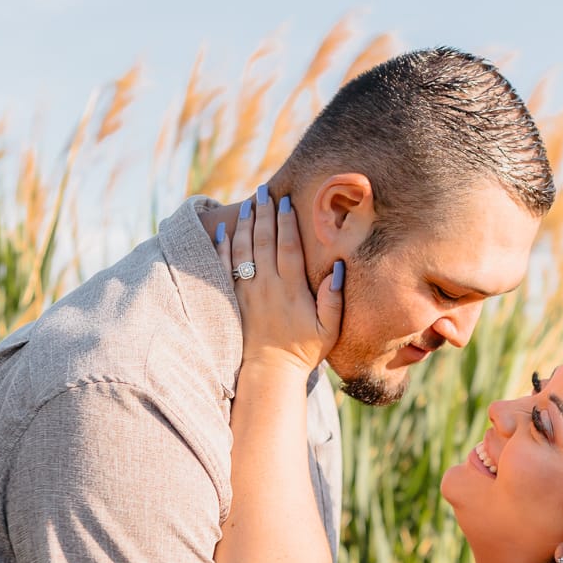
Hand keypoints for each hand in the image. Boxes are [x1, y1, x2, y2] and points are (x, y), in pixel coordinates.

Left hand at [219, 187, 341, 371]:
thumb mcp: (329, 330)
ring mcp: (247, 291)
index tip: (286, 202)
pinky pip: (225, 266)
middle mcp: (267, 285)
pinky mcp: (234, 298)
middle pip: (264, 241)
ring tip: (250, 204)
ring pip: (243, 249)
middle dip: (265, 213)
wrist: (270, 371)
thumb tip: (338, 269)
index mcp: (291, 289)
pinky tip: (224, 229)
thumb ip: (334, 300)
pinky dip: (223, 245)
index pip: (288, 247)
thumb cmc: (304, 350)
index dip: (287, 222)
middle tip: (265, 191)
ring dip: (245, 223)